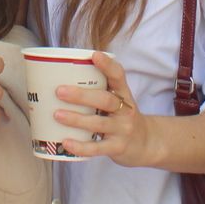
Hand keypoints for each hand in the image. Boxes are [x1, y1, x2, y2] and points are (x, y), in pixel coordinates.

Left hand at [54, 51, 153, 166]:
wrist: (147, 143)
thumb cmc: (122, 117)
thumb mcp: (118, 101)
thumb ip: (98, 90)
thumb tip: (61, 78)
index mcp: (124, 94)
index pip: (118, 76)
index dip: (107, 65)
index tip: (94, 55)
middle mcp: (125, 111)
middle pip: (105, 100)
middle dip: (82, 95)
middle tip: (59, 91)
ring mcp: (122, 130)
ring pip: (99, 123)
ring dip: (77, 119)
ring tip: (57, 114)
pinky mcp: (117, 148)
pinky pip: (98, 148)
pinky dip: (81, 146)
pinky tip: (66, 142)